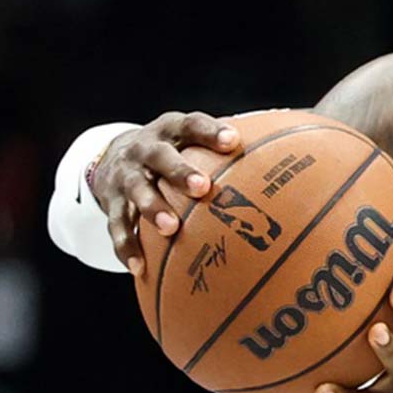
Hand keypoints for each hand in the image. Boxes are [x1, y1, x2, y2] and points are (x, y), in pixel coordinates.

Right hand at [92, 111, 240, 273]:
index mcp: (169, 130)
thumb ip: (225, 147)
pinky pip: (117, 226)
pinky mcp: (110, 202)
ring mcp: (125, 176)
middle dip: (180, 172)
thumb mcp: (190, 139)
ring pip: (137, 191)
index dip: (211, 131)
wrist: (111, 155)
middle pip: (160, 157)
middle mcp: (144, 150)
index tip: (233, 140)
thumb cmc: (171, 150)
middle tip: (202, 188)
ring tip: (170, 228)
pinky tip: (139, 267)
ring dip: (152, 208)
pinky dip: (126, 246)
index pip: (191, 124)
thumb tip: (282, 155)